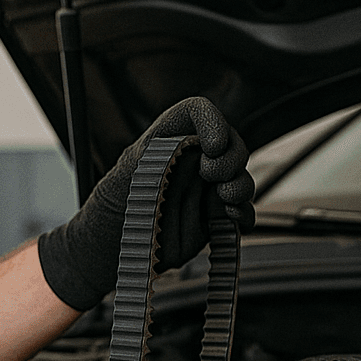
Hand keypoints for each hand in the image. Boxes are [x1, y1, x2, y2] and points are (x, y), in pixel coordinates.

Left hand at [38, 97, 255, 311]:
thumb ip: (158, 154)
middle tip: (211, 175)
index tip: (212, 147)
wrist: (117, 247)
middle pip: (231, 145)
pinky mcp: (216, 218)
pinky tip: (232, 218)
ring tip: (224, 198)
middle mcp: (195, 160)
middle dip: (230, 159)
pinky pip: (242, 213)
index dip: (213, 123)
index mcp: (171, 138)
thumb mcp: (129, 171)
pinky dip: (244, 215)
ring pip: (241, 179)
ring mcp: (208, 190)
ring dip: (241, 187)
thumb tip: (195, 147)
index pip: (198, 113)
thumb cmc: (116, 204)